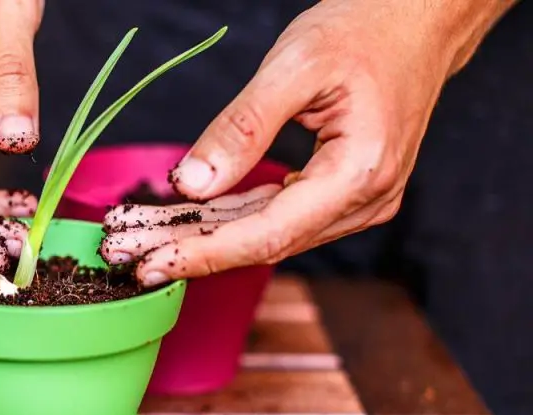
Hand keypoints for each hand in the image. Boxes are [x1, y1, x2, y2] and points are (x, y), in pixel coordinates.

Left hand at [101, 0, 512, 286]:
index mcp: (359, 173)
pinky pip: (277, 215)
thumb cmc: (364, 30)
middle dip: (189, 249)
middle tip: (125, 255)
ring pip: (265, 233)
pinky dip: (228, 218)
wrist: (417, 19)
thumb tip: (190, 184)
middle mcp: (364, 201)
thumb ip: (241, 128)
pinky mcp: (341, 193)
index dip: (205, 253)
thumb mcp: (294, 66)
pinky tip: (183, 222)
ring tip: (141, 238)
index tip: (150, 263)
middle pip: (262, 242)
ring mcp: (356, 202)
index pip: (268, 234)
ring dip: (202, 237)